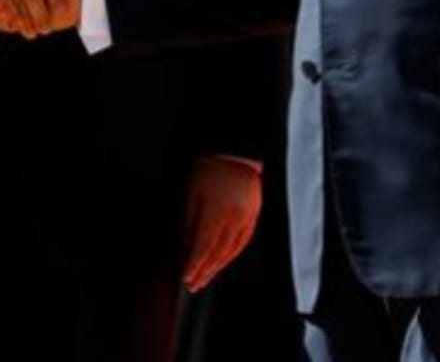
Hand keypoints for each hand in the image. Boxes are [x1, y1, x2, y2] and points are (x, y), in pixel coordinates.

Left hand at [182, 156, 261, 293]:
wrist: (235, 154)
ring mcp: (244, 220)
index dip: (193, 266)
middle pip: (216, 254)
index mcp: (214, 213)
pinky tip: (224, 262)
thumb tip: (186, 247)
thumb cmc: (210, 170)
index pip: (202, 249)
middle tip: (194, 284)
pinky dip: (232, 256)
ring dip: (217, 268)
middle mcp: (231, 220)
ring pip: (230, 252)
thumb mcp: (191, 195)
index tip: (186, 277)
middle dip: (204, 272)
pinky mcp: (253, 218)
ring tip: (206, 277)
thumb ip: (190, 224)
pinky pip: (242, 243)